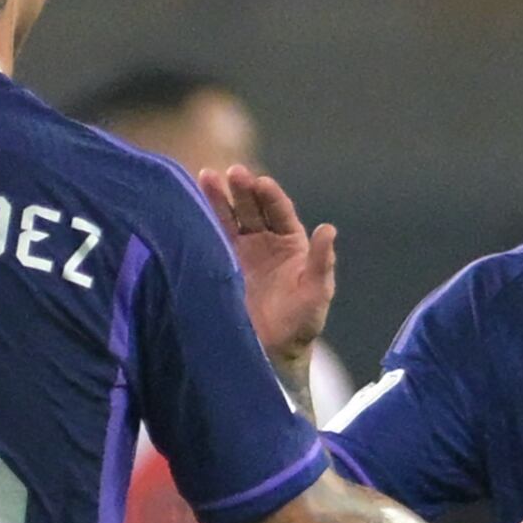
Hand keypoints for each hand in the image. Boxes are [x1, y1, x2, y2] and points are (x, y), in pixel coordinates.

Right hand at [198, 165, 335, 363]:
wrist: (273, 349)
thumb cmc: (301, 322)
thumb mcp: (317, 292)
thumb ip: (322, 262)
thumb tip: (328, 228)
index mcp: (293, 243)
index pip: (281, 212)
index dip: (271, 197)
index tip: (261, 183)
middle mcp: (269, 241)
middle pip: (255, 209)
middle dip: (244, 190)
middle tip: (234, 172)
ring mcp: (246, 250)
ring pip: (233, 217)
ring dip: (221, 197)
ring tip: (206, 175)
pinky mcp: (226, 262)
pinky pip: (216, 235)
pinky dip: (206, 217)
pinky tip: (194, 200)